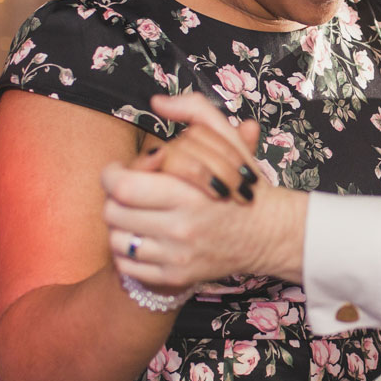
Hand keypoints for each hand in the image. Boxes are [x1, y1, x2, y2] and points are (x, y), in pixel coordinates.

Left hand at [103, 92, 306, 288]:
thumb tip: (157, 102)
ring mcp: (176, 257)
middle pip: (113, 213)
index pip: (122, 187)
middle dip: (115, 198)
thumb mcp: (226, 140)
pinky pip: (127, 267)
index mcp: (188, 193)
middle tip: (131, 192)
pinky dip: (128, 252)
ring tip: (138, 215)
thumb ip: (195, 111)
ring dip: (121, 225)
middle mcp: (180, 229)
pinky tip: (145, 238)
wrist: (268, 233)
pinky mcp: (174, 278)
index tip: (121, 170)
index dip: (113, 174)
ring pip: (116, 241)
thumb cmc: (241, 184)